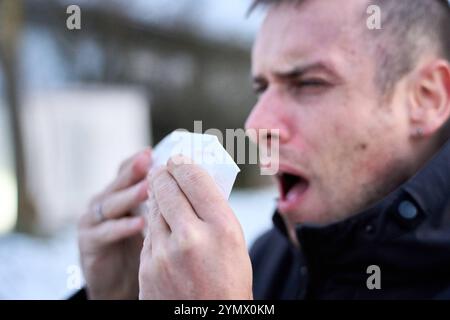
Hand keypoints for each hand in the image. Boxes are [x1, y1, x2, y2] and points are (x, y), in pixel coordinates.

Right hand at [78, 148, 150, 298]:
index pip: (126, 171)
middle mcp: (104, 203)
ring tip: (149, 188)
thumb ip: (160, 202)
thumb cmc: (138, 249)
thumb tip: (192, 184)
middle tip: (149, 160)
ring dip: (131, 196)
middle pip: (119, 183)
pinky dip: (123, 227)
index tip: (154, 151)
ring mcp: (93, 221)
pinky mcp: (89, 242)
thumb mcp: (150, 220)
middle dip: (134, 171)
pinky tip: (141, 224)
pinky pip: (106, 232)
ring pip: (112, 204)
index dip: (138, 161)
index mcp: (119, 194)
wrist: (116, 284)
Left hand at [139, 155, 252, 299]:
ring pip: (154, 209)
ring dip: (158, 198)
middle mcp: (192, 237)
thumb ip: (215, 213)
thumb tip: (195, 183)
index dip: (183, 163)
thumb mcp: (235, 245)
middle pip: (167, 187)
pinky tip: (163, 226)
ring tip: (161, 193)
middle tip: (162, 168)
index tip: (178, 158)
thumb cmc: (229, 283)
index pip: (195, 178)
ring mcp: (165, 254)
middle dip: (163, 173)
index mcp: (223, 228)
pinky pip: (149, 234)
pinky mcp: (147, 267)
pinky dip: (155, 225)